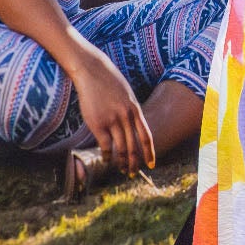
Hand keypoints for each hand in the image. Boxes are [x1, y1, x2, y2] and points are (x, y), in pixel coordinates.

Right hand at [71, 53, 155, 175]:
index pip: (146, 136)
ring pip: (120, 148)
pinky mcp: (97, 123)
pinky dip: (106, 155)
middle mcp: (126, 117)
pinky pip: (105, 145)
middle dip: (135, 162)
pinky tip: (106, 160)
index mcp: (135, 110)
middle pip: (133, 146)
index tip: (151, 164)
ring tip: (122, 170)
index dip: (150, 152)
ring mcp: (112, 120)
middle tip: (134, 172)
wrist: (93, 72)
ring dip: (121, 162)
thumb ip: (130, 110)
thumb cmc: (109, 82)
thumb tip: (133, 125)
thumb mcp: (126, 95)